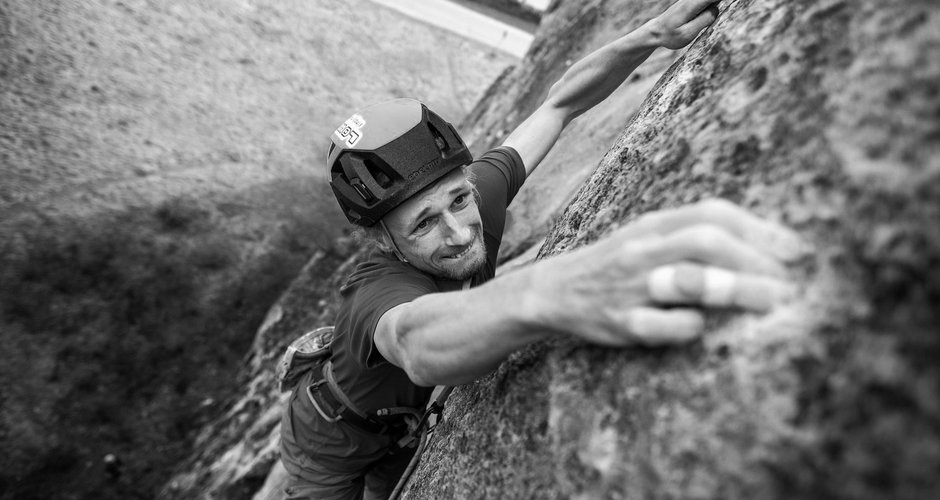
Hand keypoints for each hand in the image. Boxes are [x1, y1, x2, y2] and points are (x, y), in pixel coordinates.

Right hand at [535, 199, 808, 346]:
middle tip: (789, 285)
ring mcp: (631, 285)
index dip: (760, 229)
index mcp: (654, 224)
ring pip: (688, 280)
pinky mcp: (620, 321)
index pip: (713, 214)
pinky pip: (661, 324)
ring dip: (736, 289)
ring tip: (772, 303)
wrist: (553, 289)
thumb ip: (693, 235)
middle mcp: (643, 249)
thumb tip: (765, 247)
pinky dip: (689, 326)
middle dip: (755, 261)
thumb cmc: (616, 265)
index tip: (796, 251)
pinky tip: (704, 327)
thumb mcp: (649, 237)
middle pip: (706, 242)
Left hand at [646, 0, 719, 49]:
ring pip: (712, 1)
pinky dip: (713, 5)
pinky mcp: (695, 3)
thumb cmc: (671, 36)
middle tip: (705, 24)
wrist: (656, 32)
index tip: (738, 2)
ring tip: (696, 27)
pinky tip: (699, 24)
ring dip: (715, 6)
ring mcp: (694, 0)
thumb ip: (704, 20)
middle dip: (721, 3)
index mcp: (693, 4)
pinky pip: (709, 2)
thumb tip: (716, 9)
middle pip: (714, 0)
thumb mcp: (687, 33)